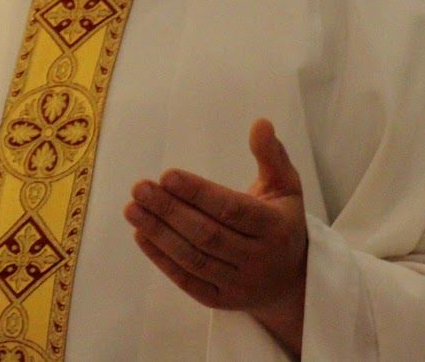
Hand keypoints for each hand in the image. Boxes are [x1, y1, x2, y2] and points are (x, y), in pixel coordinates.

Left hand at [124, 119, 307, 355]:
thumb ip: (271, 155)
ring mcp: (239, 284)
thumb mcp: (286, 187)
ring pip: (194, 259)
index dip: (199, 193)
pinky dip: (161, 259)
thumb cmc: (282, 223)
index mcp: (275, 227)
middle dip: (170, 210)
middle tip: (140, 187)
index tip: (166, 175)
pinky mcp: (220, 300)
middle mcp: (259, 259)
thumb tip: (260, 123)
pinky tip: (141, 234)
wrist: (292, 282)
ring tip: (132, 208)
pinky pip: (187, 280)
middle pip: (208, 235)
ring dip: (159, 233)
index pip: (233, 210)